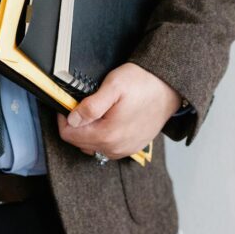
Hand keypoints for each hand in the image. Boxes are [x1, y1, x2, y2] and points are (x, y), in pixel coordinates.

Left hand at [57, 62, 181, 159]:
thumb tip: (72, 119)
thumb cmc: (144, 83)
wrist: (170, 87)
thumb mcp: (113, 87)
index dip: (64, 117)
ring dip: (89, 131)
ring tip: (98, 111)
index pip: (69, 135)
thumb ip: (90, 106)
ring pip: (93, 146)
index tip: (70, 104)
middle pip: (79, 142)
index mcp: (107, 135)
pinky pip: (108, 147)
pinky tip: (109, 120)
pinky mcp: (133, 147)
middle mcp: (115, 148)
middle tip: (84, 104)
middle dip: (77, 124)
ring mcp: (125, 149)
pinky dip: (103, 136)